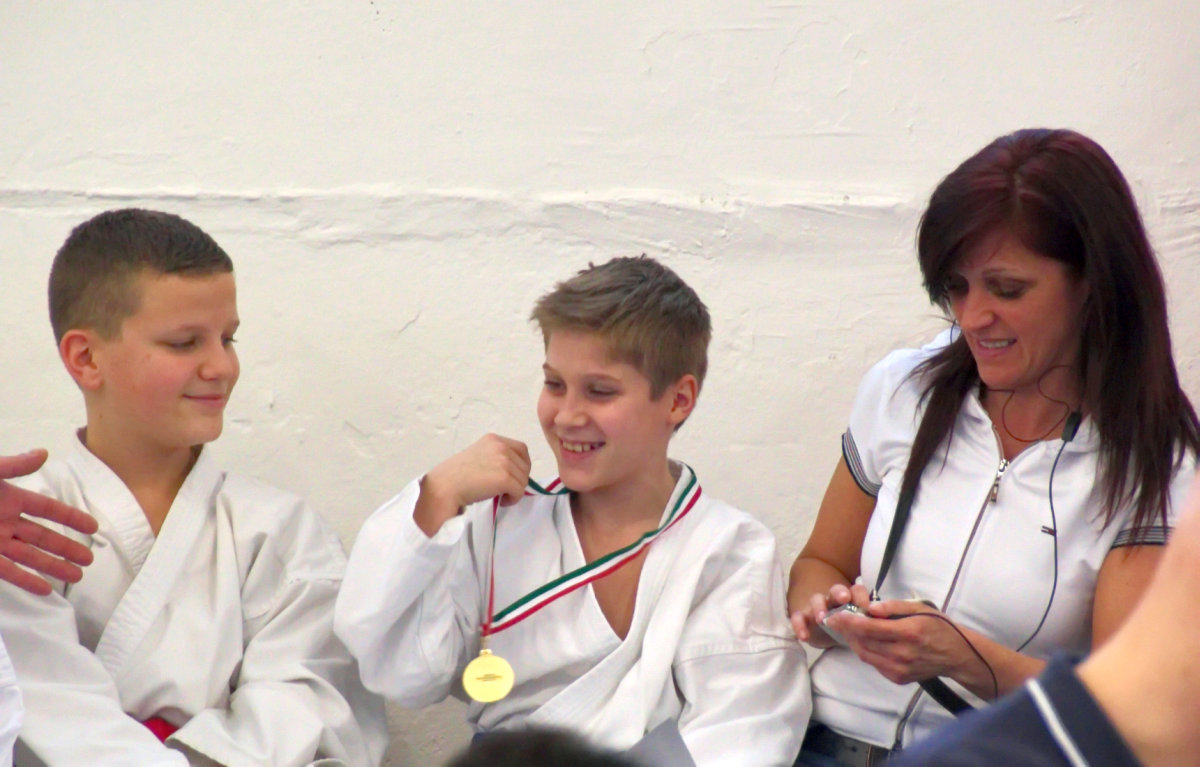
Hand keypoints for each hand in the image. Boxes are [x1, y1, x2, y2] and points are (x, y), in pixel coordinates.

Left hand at [0, 449, 98, 594]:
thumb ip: (13, 466)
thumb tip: (44, 454)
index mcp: (9, 497)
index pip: (47, 509)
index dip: (70, 518)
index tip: (93, 528)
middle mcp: (4, 521)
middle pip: (43, 536)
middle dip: (66, 548)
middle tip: (89, 560)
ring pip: (29, 556)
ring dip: (52, 567)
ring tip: (75, 578)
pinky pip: (6, 570)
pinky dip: (25, 579)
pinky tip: (44, 588)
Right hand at [415, 434, 531, 535]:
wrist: (445, 487)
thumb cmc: (456, 476)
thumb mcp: (479, 455)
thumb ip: (496, 457)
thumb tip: (515, 470)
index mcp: (494, 439)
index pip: (521, 449)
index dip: (521, 465)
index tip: (512, 477)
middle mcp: (501, 446)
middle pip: (525, 465)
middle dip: (519, 479)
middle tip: (505, 489)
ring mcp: (504, 461)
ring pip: (524, 479)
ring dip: (515, 491)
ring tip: (501, 496)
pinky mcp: (504, 477)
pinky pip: (519, 491)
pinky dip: (513, 499)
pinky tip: (501, 501)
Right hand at [790, 582, 870, 648]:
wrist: (825, 628)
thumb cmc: (848, 625)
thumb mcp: (859, 624)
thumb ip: (869, 622)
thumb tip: (886, 627)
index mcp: (850, 598)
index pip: (856, 590)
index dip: (861, 596)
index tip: (868, 608)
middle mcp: (833, 599)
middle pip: (836, 590)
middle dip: (840, 593)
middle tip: (844, 599)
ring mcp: (817, 607)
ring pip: (816, 599)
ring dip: (819, 606)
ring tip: (821, 618)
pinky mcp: (804, 617)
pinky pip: (798, 617)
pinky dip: (799, 625)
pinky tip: (804, 636)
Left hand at [828, 599, 977, 686]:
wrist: (956, 655)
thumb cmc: (938, 626)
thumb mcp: (920, 608)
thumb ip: (894, 606)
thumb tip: (871, 608)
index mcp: (908, 633)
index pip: (870, 628)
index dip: (849, 621)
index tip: (834, 615)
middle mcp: (902, 654)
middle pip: (864, 643)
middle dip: (846, 631)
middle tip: (834, 620)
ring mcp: (900, 669)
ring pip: (866, 655)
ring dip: (852, 642)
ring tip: (845, 629)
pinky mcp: (899, 678)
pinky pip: (875, 664)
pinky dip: (865, 652)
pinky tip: (863, 641)